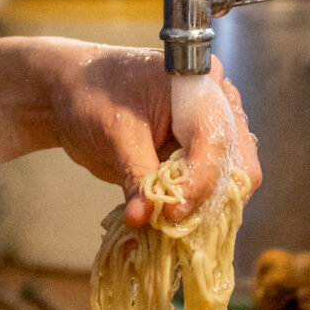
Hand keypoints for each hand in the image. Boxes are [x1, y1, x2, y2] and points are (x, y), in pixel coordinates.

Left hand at [38, 41, 259, 226]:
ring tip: (164, 225)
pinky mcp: (196, 164)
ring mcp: (210, 138)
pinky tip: (162, 223)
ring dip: (200, 211)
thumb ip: (134, 174)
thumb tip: (143, 218)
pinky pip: (206, 196)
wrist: (71, 96)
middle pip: (237, 166)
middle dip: (207, 199)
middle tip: (170, 221)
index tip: (173, 211)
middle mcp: (218, 109)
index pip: (217, 137)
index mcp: (201, 84)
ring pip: (228, 187)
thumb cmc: (92, 94)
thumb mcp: (114, 129)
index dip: (201, 179)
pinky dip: (189, 213)